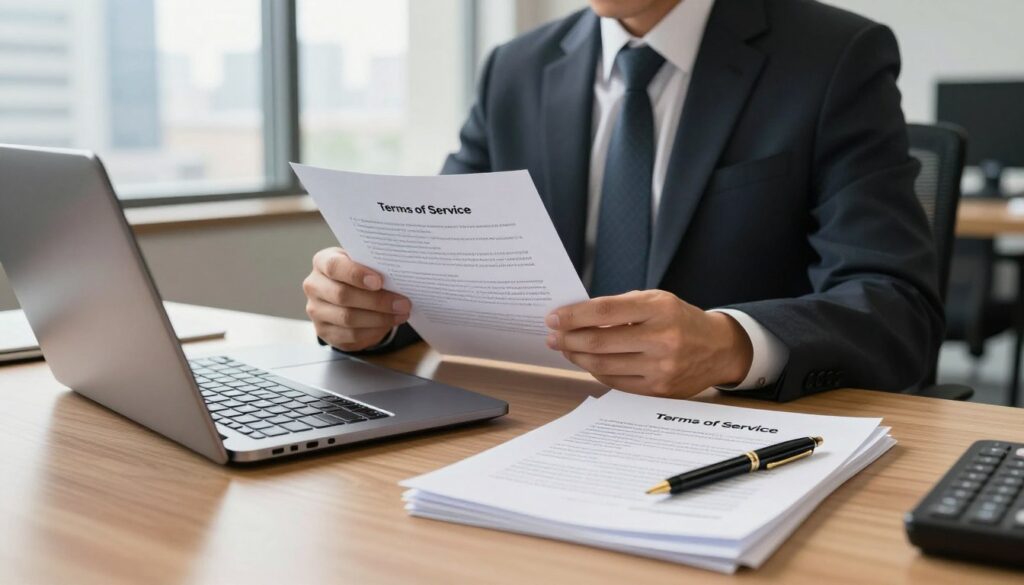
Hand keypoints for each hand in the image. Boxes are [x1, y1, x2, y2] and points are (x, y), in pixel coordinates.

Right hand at [303, 247, 410, 350]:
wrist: (347, 295)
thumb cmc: (359, 274)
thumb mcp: (363, 264)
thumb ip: (374, 267)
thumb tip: (400, 278)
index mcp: (323, 262)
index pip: (334, 267)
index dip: (356, 275)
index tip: (379, 281)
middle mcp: (314, 286)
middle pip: (343, 295)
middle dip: (377, 301)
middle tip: (403, 303)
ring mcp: (316, 311)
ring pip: (348, 318)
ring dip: (379, 318)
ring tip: (401, 314)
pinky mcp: (324, 332)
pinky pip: (350, 335)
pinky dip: (373, 331)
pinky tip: (388, 325)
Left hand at [545, 290, 752, 396]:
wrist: (719, 348)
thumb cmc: (679, 319)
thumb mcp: (656, 301)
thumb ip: (620, 306)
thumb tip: (575, 317)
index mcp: (659, 308)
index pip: (605, 311)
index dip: (574, 315)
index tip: (554, 318)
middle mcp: (662, 338)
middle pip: (599, 341)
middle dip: (568, 339)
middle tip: (553, 336)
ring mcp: (661, 367)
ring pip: (603, 365)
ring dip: (577, 356)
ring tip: (565, 348)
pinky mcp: (659, 390)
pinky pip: (615, 382)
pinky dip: (596, 371)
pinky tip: (587, 361)